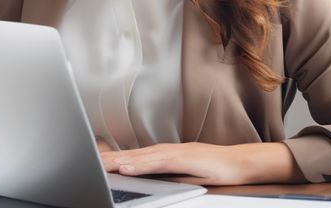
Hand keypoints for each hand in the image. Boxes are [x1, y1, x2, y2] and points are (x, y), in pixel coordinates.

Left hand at [100, 142, 300, 185]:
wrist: (241, 162)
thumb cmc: (215, 168)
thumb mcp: (186, 173)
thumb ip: (167, 174)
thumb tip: (148, 179)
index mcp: (167, 154)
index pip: (136, 156)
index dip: (115, 159)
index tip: (97, 162)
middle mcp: (168, 150)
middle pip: (133, 154)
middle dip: (110, 159)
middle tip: (89, 162)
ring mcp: (176, 152)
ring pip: (142, 157)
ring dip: (120, 161)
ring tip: (101, 165)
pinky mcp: (184, 159)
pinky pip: (158, 163)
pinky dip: (141, 165)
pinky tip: (127, 168)